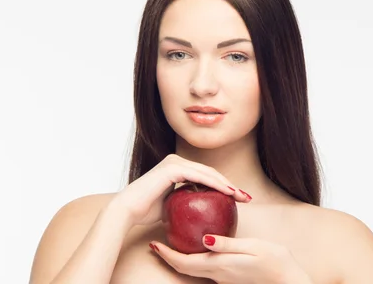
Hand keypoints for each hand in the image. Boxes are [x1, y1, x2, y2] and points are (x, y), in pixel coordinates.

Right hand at [111, 154, 250, 226]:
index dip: (223, 186)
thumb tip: (198, 211)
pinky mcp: (172, 168)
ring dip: (226, 185)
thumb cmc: (146, 211)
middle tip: (245, 197)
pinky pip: (200, 176)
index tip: (238, 198)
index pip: (205, 176)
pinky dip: (215, 184)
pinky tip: (228, 193)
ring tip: (240, 196)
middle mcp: (176, 161)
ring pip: (208, 173)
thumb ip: (184, 202)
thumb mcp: (171, 206)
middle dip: (229, 185)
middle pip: (210, 173)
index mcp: (176, 167)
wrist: (127, 211)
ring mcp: (174, 162)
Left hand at [148, 235, 312, 283]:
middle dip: (169, 258)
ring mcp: (224, 278)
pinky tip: (197, 248)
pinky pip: (205, 269)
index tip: (154, 243)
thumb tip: (204, 239)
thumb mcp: (253, 247)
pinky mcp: (230, 277)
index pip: (185, 262)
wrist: (290, 282)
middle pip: (185, 268)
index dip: (167, 254)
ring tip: (172, 244)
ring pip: (194, 270)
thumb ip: (227, 244)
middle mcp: (218, 274)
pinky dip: (194, 260)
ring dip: (180, 260)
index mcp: (220, 265)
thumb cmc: (276, 262)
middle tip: (157, 244)